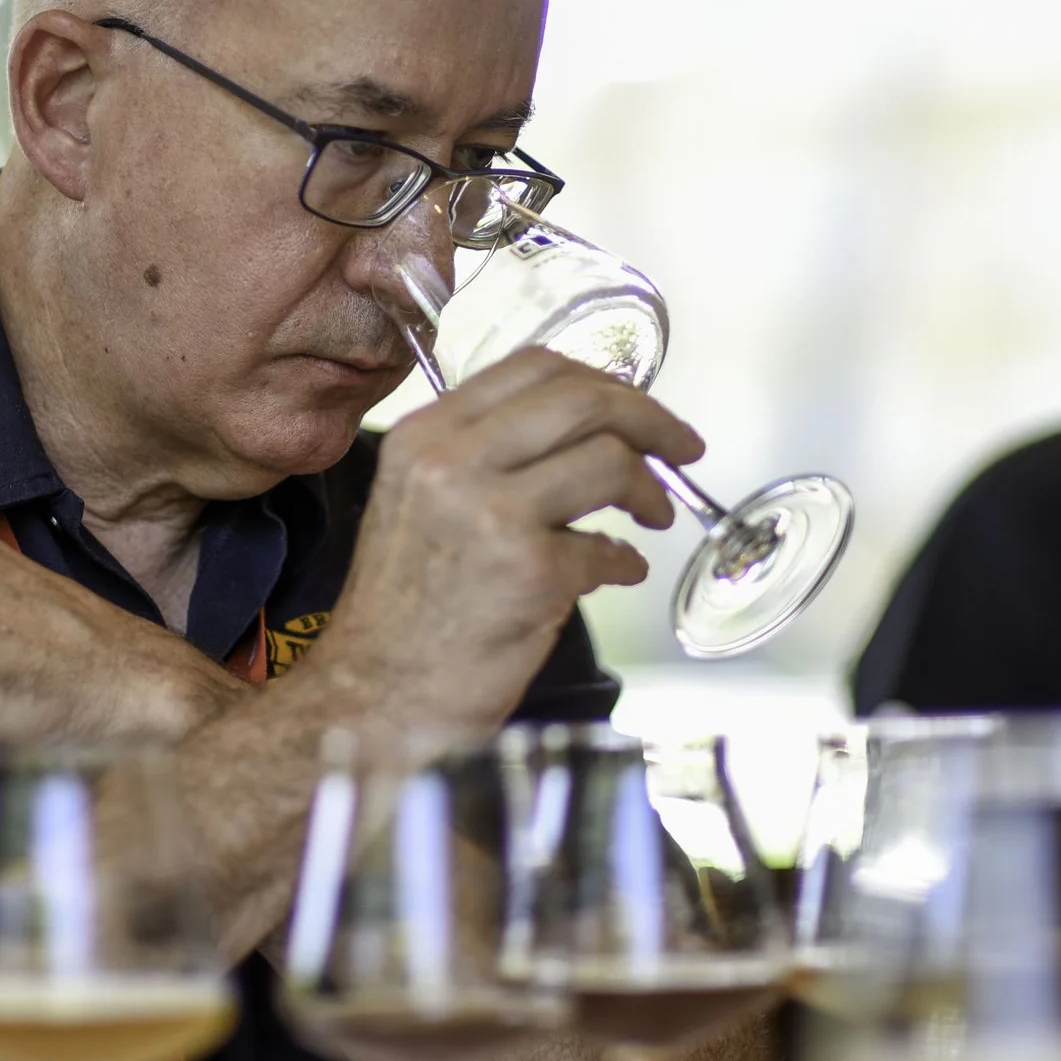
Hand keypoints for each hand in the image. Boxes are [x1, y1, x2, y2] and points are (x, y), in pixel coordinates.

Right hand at [316, 347, 703, 736]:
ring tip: (653, 518)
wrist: (377, 695)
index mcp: (425, 435)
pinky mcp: (528, 571)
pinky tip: (618, 572)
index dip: (605, 381)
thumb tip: (588, 430)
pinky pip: (607, 547)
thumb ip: (486, 454)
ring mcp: (490, 514)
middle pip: (583, 401)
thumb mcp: (422, 500)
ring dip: (649, 490)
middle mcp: (451, 461)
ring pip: (609, 460)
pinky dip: (626, 561)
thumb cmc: (407, 609)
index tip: (638, 410)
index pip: (535, 365)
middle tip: (682, 449)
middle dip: (651, 420)